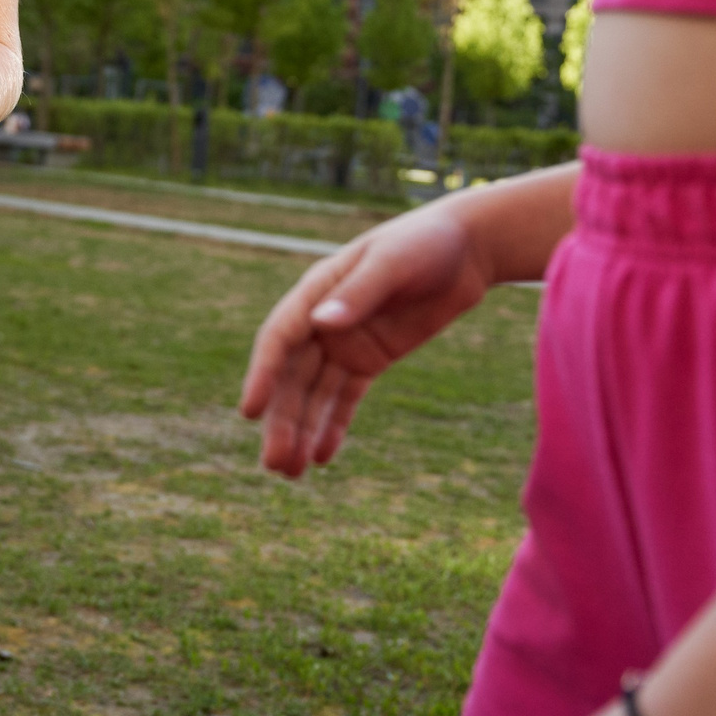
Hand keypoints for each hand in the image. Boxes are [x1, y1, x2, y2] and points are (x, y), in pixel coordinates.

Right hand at [239, 202, 491, 476]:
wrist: (466, 248)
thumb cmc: (424, 243)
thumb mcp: (393, 263)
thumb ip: (359, 294)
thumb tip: (321, 324)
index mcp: (317, 291)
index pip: (280, 339)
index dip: (263, 375)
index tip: (249, 411)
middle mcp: (323, 321)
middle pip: (293, 378)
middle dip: (282, 420)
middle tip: (274, 463)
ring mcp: (346, 342)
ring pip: (315, 394)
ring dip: (302, 431)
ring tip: (291, 472)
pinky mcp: (371, 359)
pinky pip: (345, 397)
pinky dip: (332, 426)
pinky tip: (322, 458)